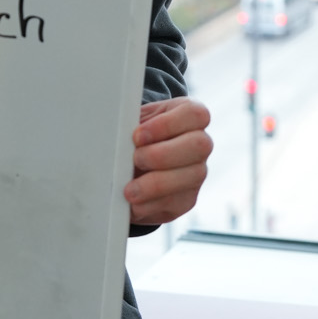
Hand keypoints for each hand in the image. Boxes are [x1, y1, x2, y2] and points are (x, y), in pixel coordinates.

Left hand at [126, 97, 210, 225]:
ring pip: (192, 176)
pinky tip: (134, 201)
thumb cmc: (136, 138)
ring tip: (129, 188)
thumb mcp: (134, 122)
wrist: (132, 167)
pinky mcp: (187, 200)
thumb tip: (117, 131)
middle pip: (199, 145)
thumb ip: (133, 122)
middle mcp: (200, 144)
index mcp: (189, 117)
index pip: (194, 114)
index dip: (166, 125)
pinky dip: (149, 204)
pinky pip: (175, 202)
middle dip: (161, 155)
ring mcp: (197, 173)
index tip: (137, 135)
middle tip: (135, 159)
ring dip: (154, 184)